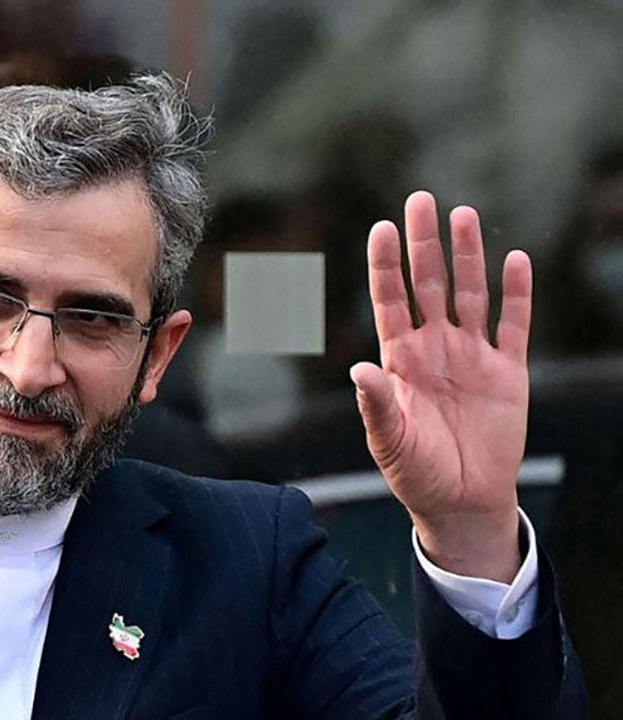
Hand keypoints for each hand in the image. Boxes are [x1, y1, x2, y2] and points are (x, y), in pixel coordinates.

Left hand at [351, 191, 528, 582]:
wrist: (460, 501)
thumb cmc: (415, 471)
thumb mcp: (389, 440)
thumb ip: (376, 404)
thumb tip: (358, 369)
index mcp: (399, 359)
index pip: (389, 300)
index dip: (385, 265)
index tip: (381, 228)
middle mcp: (434, 347)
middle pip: (427, 284)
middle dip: (424, 243)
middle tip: (420, 200)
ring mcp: (471, 356)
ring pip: (470, 294)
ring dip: (468, 257)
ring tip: (463, 216)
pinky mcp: (508, 372)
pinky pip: (513, 325)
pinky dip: (517, 294)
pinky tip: (515, 260)